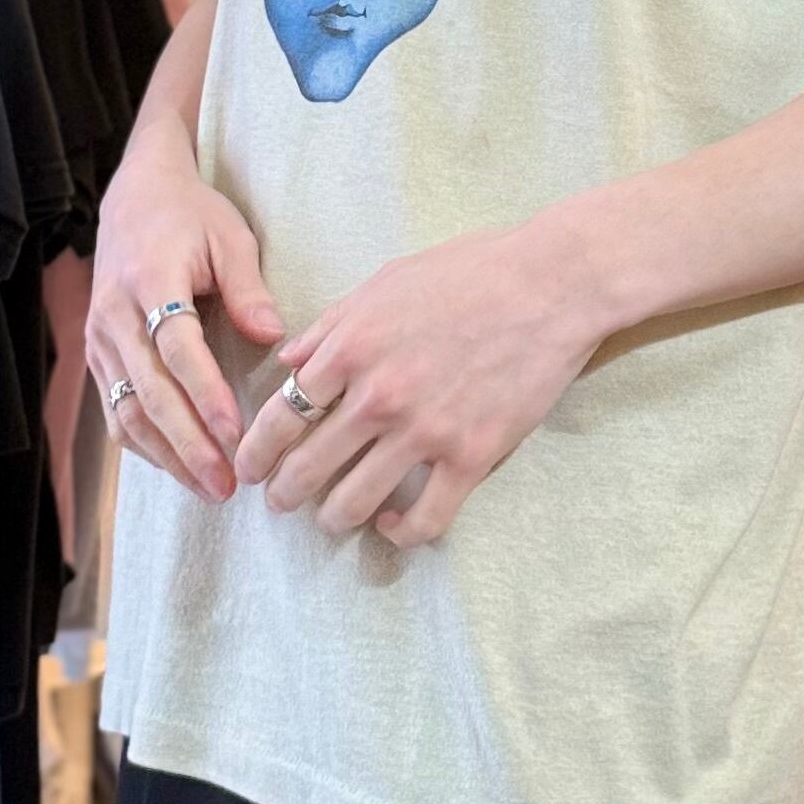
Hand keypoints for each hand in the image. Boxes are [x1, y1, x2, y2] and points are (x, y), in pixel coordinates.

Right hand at [87, 118, 284, 501]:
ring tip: (211, 488)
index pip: (178, 350)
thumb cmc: (192, 215)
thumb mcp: (230, 237)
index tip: (237, 435)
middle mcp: (114, 316)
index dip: (206, 396)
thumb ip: (248, 289)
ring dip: (168, 456)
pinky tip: (181, 468)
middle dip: (189, 445)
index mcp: (150, 280)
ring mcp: (99, 339)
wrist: (134, 195)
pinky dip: (146, 445)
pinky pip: (116, 410)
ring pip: (127, 411)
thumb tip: (272, 338)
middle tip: (227, 484)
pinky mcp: (97, 355)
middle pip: (150, 393)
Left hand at [234, 217, 604, 547]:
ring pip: (353, 504)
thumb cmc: (471, 271)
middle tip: (279, 502)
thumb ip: (331, 325)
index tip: (250, 465)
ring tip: (332, 519)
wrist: (552, 285)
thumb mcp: (386, 282)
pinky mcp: (471, 457)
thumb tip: (288, 360)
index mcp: (351, 349)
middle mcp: (378, 397)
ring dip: (333, 519)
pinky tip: (392, 524)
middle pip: (307, 467)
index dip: (257, 449)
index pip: (281, 415)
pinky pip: (423, 519)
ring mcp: (425, 431)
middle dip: (283, 493)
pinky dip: (399, 532)